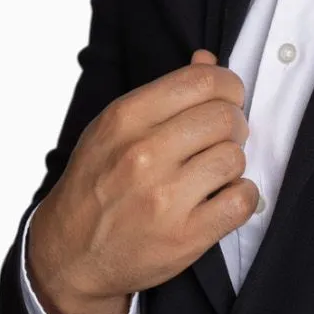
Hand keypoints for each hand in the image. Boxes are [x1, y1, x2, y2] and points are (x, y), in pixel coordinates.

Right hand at [27, 48, 258, 313]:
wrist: (71, 253)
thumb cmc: (97, 185)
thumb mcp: (113, 130)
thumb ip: (163, 95)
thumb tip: (208, 60)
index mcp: (125, 119)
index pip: (202, 81)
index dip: (228, 87)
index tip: (227, 101)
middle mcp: (143, 155)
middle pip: (225, 118)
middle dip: (234, 126)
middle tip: (220, 141)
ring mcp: (164, 198)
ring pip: (235, 158)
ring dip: (233, 164)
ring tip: (213, 173)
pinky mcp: (184, 236)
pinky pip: (242, 200)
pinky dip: (242, 197)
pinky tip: (223, 197)